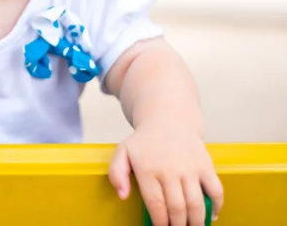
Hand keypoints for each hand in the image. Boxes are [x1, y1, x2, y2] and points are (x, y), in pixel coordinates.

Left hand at [108, 118, 222, 224]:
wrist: (167, 119)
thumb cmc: (144, 142)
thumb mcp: (123, 152)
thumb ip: (116, 173)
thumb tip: (122, 195)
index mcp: (147, 168)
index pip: (156, 204)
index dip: (160, 222)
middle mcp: (169, 168)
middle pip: (177, 208)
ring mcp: (189, 167)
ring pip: (196, 203)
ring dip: (196, 222)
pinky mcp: (205, 164)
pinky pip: (216, 190)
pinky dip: (216, 206)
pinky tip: (211, 215)